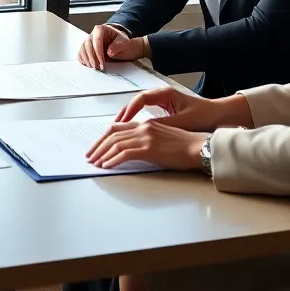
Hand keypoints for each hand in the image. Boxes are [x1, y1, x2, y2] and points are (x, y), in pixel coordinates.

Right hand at [78, 24, 147, 70]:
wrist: (122, 46)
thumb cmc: (122, 43)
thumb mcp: (124, 42)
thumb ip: (117, 46)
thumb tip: (109, 52)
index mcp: (102, 29)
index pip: (97, 40)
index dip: (98, 52)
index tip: (102, 62)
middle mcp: (93, 34)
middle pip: (87, 45)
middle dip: (91, 57)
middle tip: (97, 66)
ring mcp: (89, 41)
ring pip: (83, 49)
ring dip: (87, 59)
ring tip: (94, 67)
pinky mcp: (87, 48)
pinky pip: (81, 53)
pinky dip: (83, 60)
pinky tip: (87, 65)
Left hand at [86, 117, 206, 170]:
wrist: (199, 148)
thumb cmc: (185, 146)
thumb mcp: (162, 139)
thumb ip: (147, 140)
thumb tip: (132, 150)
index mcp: (146, 124)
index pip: (117, 128)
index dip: (103, 137)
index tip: (96, 147)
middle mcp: (143, 127)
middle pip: (112, 134)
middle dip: (98, 146)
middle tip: (90, 156)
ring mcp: (146, 137)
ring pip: (115, 143)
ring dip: (102, 154)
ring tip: (94, 163)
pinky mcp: (150, 149)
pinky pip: (124, 153)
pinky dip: (112, 159)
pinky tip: (106, 166)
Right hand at [114, 85, 223, 131]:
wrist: (221, 115)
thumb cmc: (205, 116)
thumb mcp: (183, 121)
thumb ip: (163, 124)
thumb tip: (143, 130)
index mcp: (166, 94)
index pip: (141, 99)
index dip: (130, 110)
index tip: (122, 122)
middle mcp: (162, 95)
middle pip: (136, 101)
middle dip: (124, 113)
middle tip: (113, 126)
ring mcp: (163, 101)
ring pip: (140, 107)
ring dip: (128, 117)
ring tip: (117, 128)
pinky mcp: (166, 109)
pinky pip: (146, 112)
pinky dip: (137, 119)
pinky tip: (131, 129)